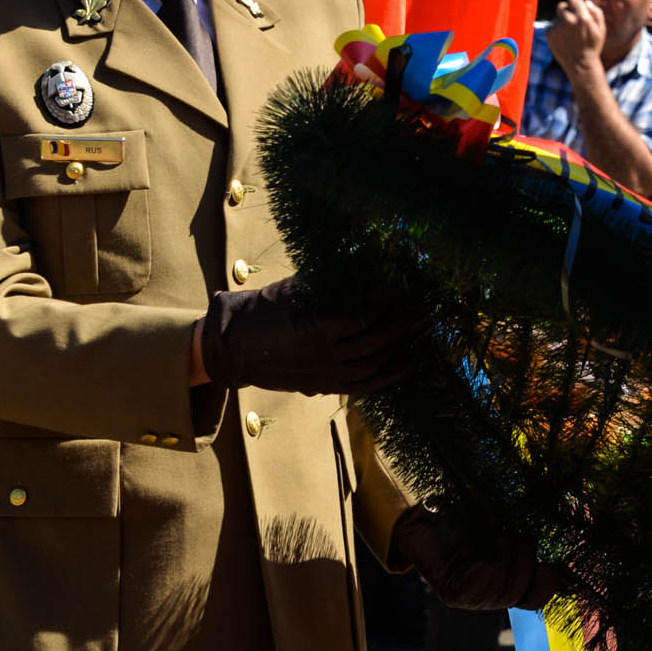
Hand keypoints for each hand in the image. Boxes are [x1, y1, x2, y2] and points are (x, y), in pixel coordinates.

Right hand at [198, 278, 416, 394]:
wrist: (233, 348)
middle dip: (399, 325)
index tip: (400, 291)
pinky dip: (385, 376)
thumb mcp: (291, 289)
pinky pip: (361, 385)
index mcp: (314, 327)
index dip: (384, 305)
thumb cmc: (261, 311)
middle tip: (418, 310)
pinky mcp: (321, 385)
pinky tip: (404, 363)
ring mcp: (323, 374)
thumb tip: (361, 264)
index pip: (361, 317)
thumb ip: (325, 282)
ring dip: (395, 348)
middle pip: (372, 341)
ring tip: (413, 332)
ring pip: (370, 364)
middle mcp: (322, 354)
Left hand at [391, 504, 563, 610]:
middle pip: (524, 593)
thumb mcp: (504, 517)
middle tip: (518, 534)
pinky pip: (482, 586)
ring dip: (510, 559)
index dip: (548, 581)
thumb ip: (531, 522)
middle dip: (528, 561)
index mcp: (505, 580)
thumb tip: (570, 511)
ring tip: (500, 535)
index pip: (536, 596)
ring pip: (506, 590)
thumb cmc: (465, 509)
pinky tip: (489, 547)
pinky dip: (491, 565)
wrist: (420, 510)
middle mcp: (489, 595)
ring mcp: (470, 597)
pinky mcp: (452, 594)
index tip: (550, 559)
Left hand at [547, 0, 607, 81]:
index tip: (577, 11)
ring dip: (561, 22)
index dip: (576, 5)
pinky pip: (551, 26)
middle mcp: (569, 20)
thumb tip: (586, 1)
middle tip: (572, 23)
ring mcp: (558, 27)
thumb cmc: (593, 46)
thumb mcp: (601, 29)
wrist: (580, 65)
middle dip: (567, 12)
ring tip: (569, 35)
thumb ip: (596, 12)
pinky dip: (555, 31)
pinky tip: (563, 40)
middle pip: (562, 6)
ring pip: (556, 17)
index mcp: (582, 17)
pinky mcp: (549, 34)